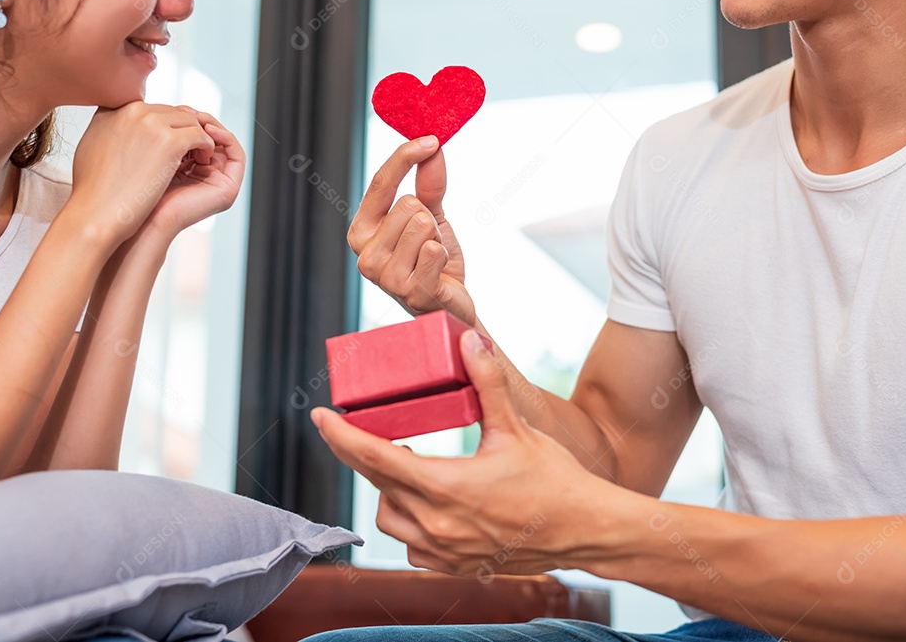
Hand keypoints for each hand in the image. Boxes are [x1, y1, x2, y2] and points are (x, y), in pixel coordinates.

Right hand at [68, 103, 214, 250]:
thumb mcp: (93, 146)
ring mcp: (151, 123)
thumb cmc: (94, 191)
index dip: (163, 127)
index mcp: (113, 109)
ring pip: (189, 121)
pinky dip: (206, 147)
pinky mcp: (170, 142)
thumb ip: (111, 130)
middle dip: (182, 131)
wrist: (96, 213)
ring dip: (197, 138)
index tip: (167, 146)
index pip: (149, 108)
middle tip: (189, 152)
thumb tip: (122, 129)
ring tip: (197, 158)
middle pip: (171, 112)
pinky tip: (203, 163)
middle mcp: (132, 110)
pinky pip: (200, 135)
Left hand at [140, 107, 245, 240]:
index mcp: (183, 169)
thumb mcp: (144, 152)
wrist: (141, 220)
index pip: (189, 135)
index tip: (171, 108)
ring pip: (222, 143)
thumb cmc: (132, 190)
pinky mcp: (228, 188)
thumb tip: (150, 101)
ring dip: (211, 126)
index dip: (183, 118)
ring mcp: (217, 183)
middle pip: (207, 137)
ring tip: (195, 118)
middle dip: (198, 120)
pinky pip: (236, 154)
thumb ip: (152, 131)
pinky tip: (206, 130)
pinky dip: (225, 137)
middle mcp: (202, 176)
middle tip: (186, 111)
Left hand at [312, 330, 628, 577]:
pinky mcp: (454, 565)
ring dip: (385, 491)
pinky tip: (422, 503)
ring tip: (400, 464)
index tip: (321, 416)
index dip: (341, 434)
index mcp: (445, 486)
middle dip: (359, 455)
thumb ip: (487, 381)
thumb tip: (470, 339)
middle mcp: (435, 524)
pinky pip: (410, 546)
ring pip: (389, 518)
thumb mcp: (516, 427)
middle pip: (375, 485)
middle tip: (354, 429)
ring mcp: (443, 550)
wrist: (585, 531)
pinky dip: (407, 522)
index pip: (374, 457)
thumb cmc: (555, 480)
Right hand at [347, 137, 474, 325]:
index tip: (430, 138)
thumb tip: (432, 146)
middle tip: (429, 243)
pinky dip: (444, 256)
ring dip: (438, 239)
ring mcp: (385, 277)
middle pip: (409, 204)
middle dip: (430, 220)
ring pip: (423, 224)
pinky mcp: (410, 292)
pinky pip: (433, 250)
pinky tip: (438, 274)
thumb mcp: (431, 216)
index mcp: (361, 231)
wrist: (451, 306)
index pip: (380, 183)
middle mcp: (364, 255)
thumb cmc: (434, 261)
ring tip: (432, 259)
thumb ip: (428, 183)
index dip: (405, 157)